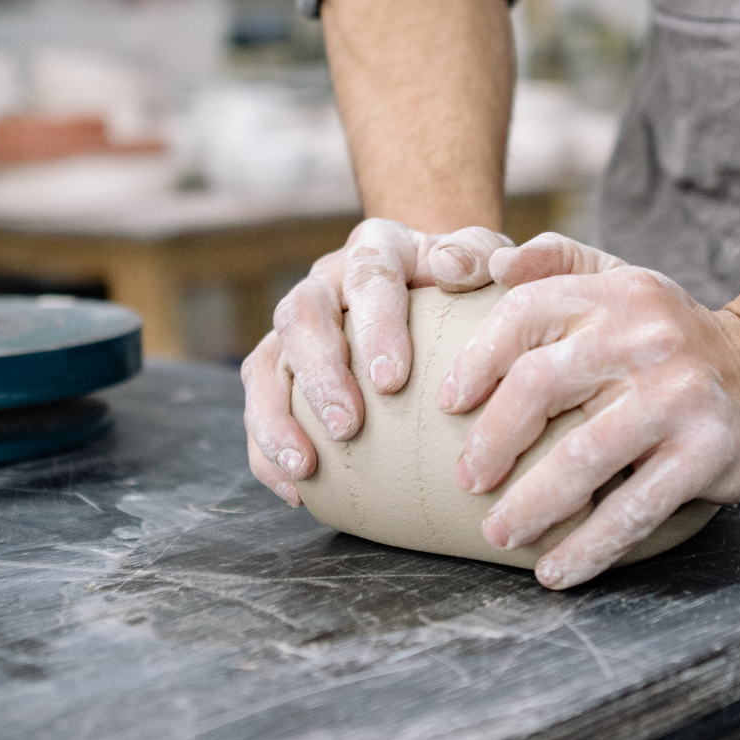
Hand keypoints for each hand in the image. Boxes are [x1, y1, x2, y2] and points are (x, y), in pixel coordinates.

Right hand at [242, 219, 510, 505]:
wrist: (428, 279)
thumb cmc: (462, 279)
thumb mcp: (481, 256)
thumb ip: (478, 254)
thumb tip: (452, 270)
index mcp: (374, 249)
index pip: (368, 279)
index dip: (375, 327)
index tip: (392, 380)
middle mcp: (324, 282)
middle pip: (301, 317)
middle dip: (320, 376)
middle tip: (348, 428)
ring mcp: (295, 327)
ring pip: (264, 364)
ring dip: (276, 419)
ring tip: (304, 466)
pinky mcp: (279, 368)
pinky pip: (258, 406)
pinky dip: (266, 451)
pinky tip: (294, 490)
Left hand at [440, 234, 739, 588]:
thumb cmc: (667, 338)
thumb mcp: (619, 282)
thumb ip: (555, 263)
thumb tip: (489, 263)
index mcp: (616, 293)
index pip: (527, 312)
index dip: (477, 359)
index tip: (446, 405)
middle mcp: (647, 337)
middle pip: (543, 384)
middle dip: (493, 440)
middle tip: (467, 480)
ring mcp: (680, 396)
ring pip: (583, 457)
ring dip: (531, 505)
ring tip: (499, 533)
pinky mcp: (707, 452)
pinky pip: (633, 509)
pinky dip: (588, 547)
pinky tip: (555, 571)